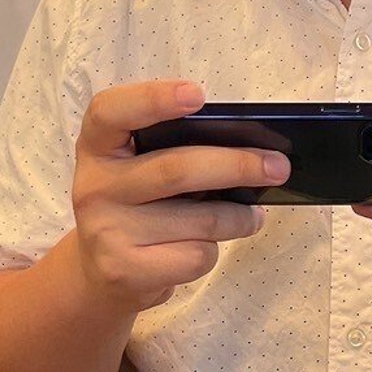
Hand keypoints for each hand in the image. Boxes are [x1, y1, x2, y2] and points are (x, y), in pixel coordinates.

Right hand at [72, 81, 282, 311]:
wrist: (103, 276)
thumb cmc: (137, 210)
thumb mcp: (138, 172)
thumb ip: (174, 152)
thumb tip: (251, 150)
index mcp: (98, 147)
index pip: (110, 111)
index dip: (153, 99)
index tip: (198, 95)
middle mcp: (93, 186)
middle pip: (175, 170)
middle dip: (237, 166)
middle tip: (278, 166)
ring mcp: (106, 231)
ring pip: (199, 220)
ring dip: (239, 217)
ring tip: (251, 215)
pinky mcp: (124, 271)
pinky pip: (195, 256)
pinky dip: (214, 250)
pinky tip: (207, 246)